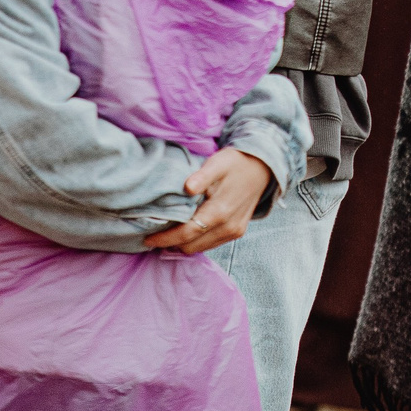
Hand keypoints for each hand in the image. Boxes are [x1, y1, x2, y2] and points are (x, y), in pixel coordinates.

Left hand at [144, 147, 271, 253]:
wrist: (263, 168)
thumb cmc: (236, 163)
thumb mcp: (218, 162)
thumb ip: (202, 176)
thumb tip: (187, 187)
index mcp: (220, 211)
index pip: (187, 233)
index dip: (166, 238)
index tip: (148, 239)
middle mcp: (227, 227)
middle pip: (191, 245)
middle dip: (171, 244)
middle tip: (154, 237)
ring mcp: (234, 231)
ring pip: (201, 248)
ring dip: (183, 244)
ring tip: (168, 235)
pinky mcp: (238, 232)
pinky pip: (212, 244)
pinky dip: (197, 241)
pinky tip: (188, 232)